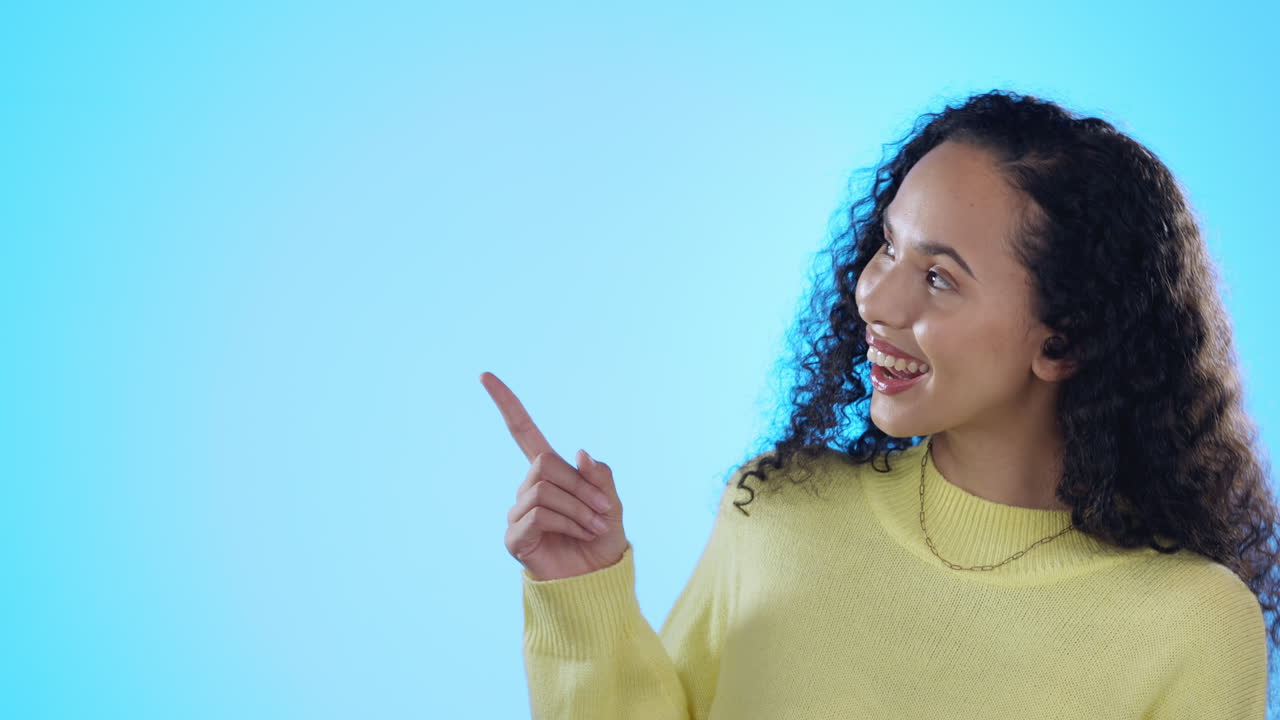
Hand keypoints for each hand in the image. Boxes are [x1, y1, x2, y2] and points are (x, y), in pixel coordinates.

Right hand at [481, 372, 628, 580]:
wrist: (598, 582)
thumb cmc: (603, 541)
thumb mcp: (611, 504)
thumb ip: (599, 476)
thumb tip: (578, 451)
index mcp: (549, 474)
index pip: (522, 432)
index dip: (506, 404)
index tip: (485, 375)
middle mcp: (528, 490)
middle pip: (545, 464)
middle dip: (580, 485)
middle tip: (604, 510)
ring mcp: (518, 514)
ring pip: (544, 490)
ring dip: (578, 508)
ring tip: (595, 527)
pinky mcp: (515, 538)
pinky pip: (538, 514)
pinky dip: (567, 522)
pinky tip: (579, 535)